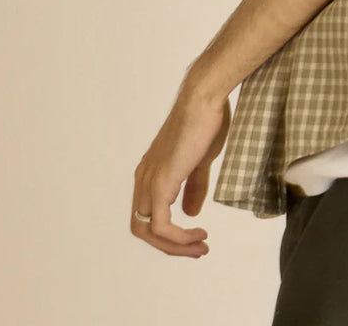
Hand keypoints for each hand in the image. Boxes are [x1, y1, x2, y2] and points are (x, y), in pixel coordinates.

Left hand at [131, 86, 231, 257]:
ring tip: (201, 246)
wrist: (204, 99)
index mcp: (152, 172)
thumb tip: (190, 212)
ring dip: (175, 246)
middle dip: (170, 245)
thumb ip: (194, 186)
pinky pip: (161, 225)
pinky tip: (198, 233)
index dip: (169, 231)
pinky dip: (178, 237)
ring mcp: (150, 180)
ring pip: (147, 231)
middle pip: (142, 228)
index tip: (197, 236)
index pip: (148, 214)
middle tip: (198, 249)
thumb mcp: (200, 160)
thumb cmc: (205, 121)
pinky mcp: (161, 182)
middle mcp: (144, 178)